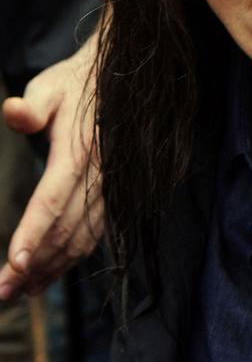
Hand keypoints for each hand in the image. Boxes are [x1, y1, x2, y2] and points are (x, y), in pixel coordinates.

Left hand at [0, 33, 102, 298]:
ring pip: (81, 239)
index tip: (14, 265)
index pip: (53, 199)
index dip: (34, 233)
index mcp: (78, 149)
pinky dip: (71, 259)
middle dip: (33, 265)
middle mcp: (98, 173)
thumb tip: (12, 113)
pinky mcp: (111, 194)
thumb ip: (30, 106)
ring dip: (51, 269)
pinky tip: (49, 275)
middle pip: (64, 229)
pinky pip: (93, 234)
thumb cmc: (73, 85)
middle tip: (2, 293)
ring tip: (20, 293)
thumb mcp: (48, 87)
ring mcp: (108, 186)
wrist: (116, 82)